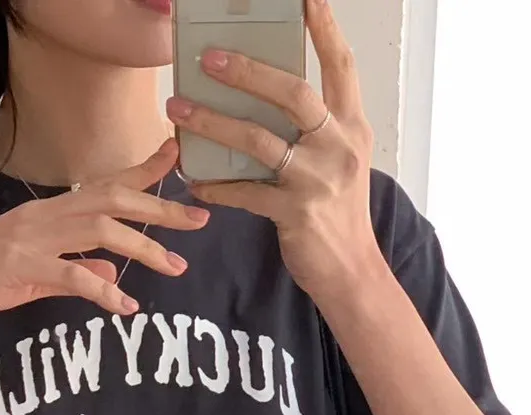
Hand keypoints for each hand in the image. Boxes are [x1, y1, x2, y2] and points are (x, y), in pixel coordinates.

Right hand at [0, 141, 208, 324]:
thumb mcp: (34, 273)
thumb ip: (76, 274)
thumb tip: (114, 278)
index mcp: (52, 213)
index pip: (107, 183)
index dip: (145, 170)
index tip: (181, 158)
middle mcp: (48, 216)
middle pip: (115, 199)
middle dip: (161, 209)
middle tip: (201, 220)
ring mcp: (34, 240)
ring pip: (101, 231)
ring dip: (143, 248)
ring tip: (176, 266)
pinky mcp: (21, 268)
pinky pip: (72, 277)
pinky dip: (103, 292)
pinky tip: (125, 307)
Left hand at [167, 0, 383, 307]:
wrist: (350, 270)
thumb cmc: (335, 211)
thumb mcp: (336, 161)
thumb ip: (312, 131)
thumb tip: (262, 100)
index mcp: (352, 126)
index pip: (340, 66)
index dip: (323, 28)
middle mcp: (339, 146)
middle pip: (293, 94)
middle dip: (249, 72)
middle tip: (209, 57)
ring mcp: (318, 180)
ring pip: (260, 141)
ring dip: (214, 123)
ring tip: (179, 109)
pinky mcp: (295, 214)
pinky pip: (245, 193)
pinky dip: (216, 185)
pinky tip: (193, 179)